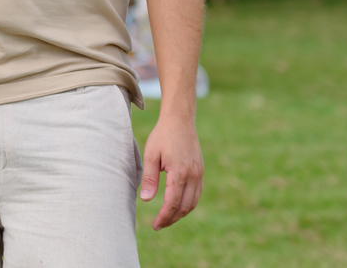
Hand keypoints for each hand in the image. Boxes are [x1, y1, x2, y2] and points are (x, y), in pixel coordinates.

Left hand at [139, 113, 203, 229]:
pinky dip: (188, 204)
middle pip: (185, 207)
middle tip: (159, 224)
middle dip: (172, 218)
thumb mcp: (151, 155)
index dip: (164, 216)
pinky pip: (197, 194)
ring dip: (181, 213)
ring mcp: (199, 174)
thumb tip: (146, 200)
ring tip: (167, 218)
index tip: (155, 225)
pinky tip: (178, 205)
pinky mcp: (201, 171)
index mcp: (179, 173)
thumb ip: (149, 178)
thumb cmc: (162, 136)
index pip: (172, 203)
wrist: (180, 121)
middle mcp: (193, 176)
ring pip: (193, 202)